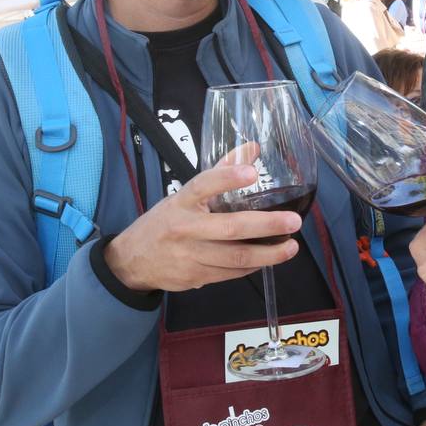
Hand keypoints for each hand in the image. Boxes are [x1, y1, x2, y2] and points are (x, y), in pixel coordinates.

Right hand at [103, 161, 301, 291]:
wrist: (132, 261)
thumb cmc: (166, 222)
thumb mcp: (184, 195)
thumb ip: (219, 172)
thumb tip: (252, 148)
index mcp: (181, 201)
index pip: (203, 185)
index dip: (227, 178)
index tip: (251, 172)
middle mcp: (185, 228)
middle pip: (230, 228)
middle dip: (266, 225)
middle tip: (293, 221)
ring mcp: (190, 255)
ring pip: (235, 257)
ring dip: (268, 254)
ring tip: (291, 247)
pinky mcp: (196, 277)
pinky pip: (231, 273)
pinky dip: (253, 266)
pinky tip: (268, 259)